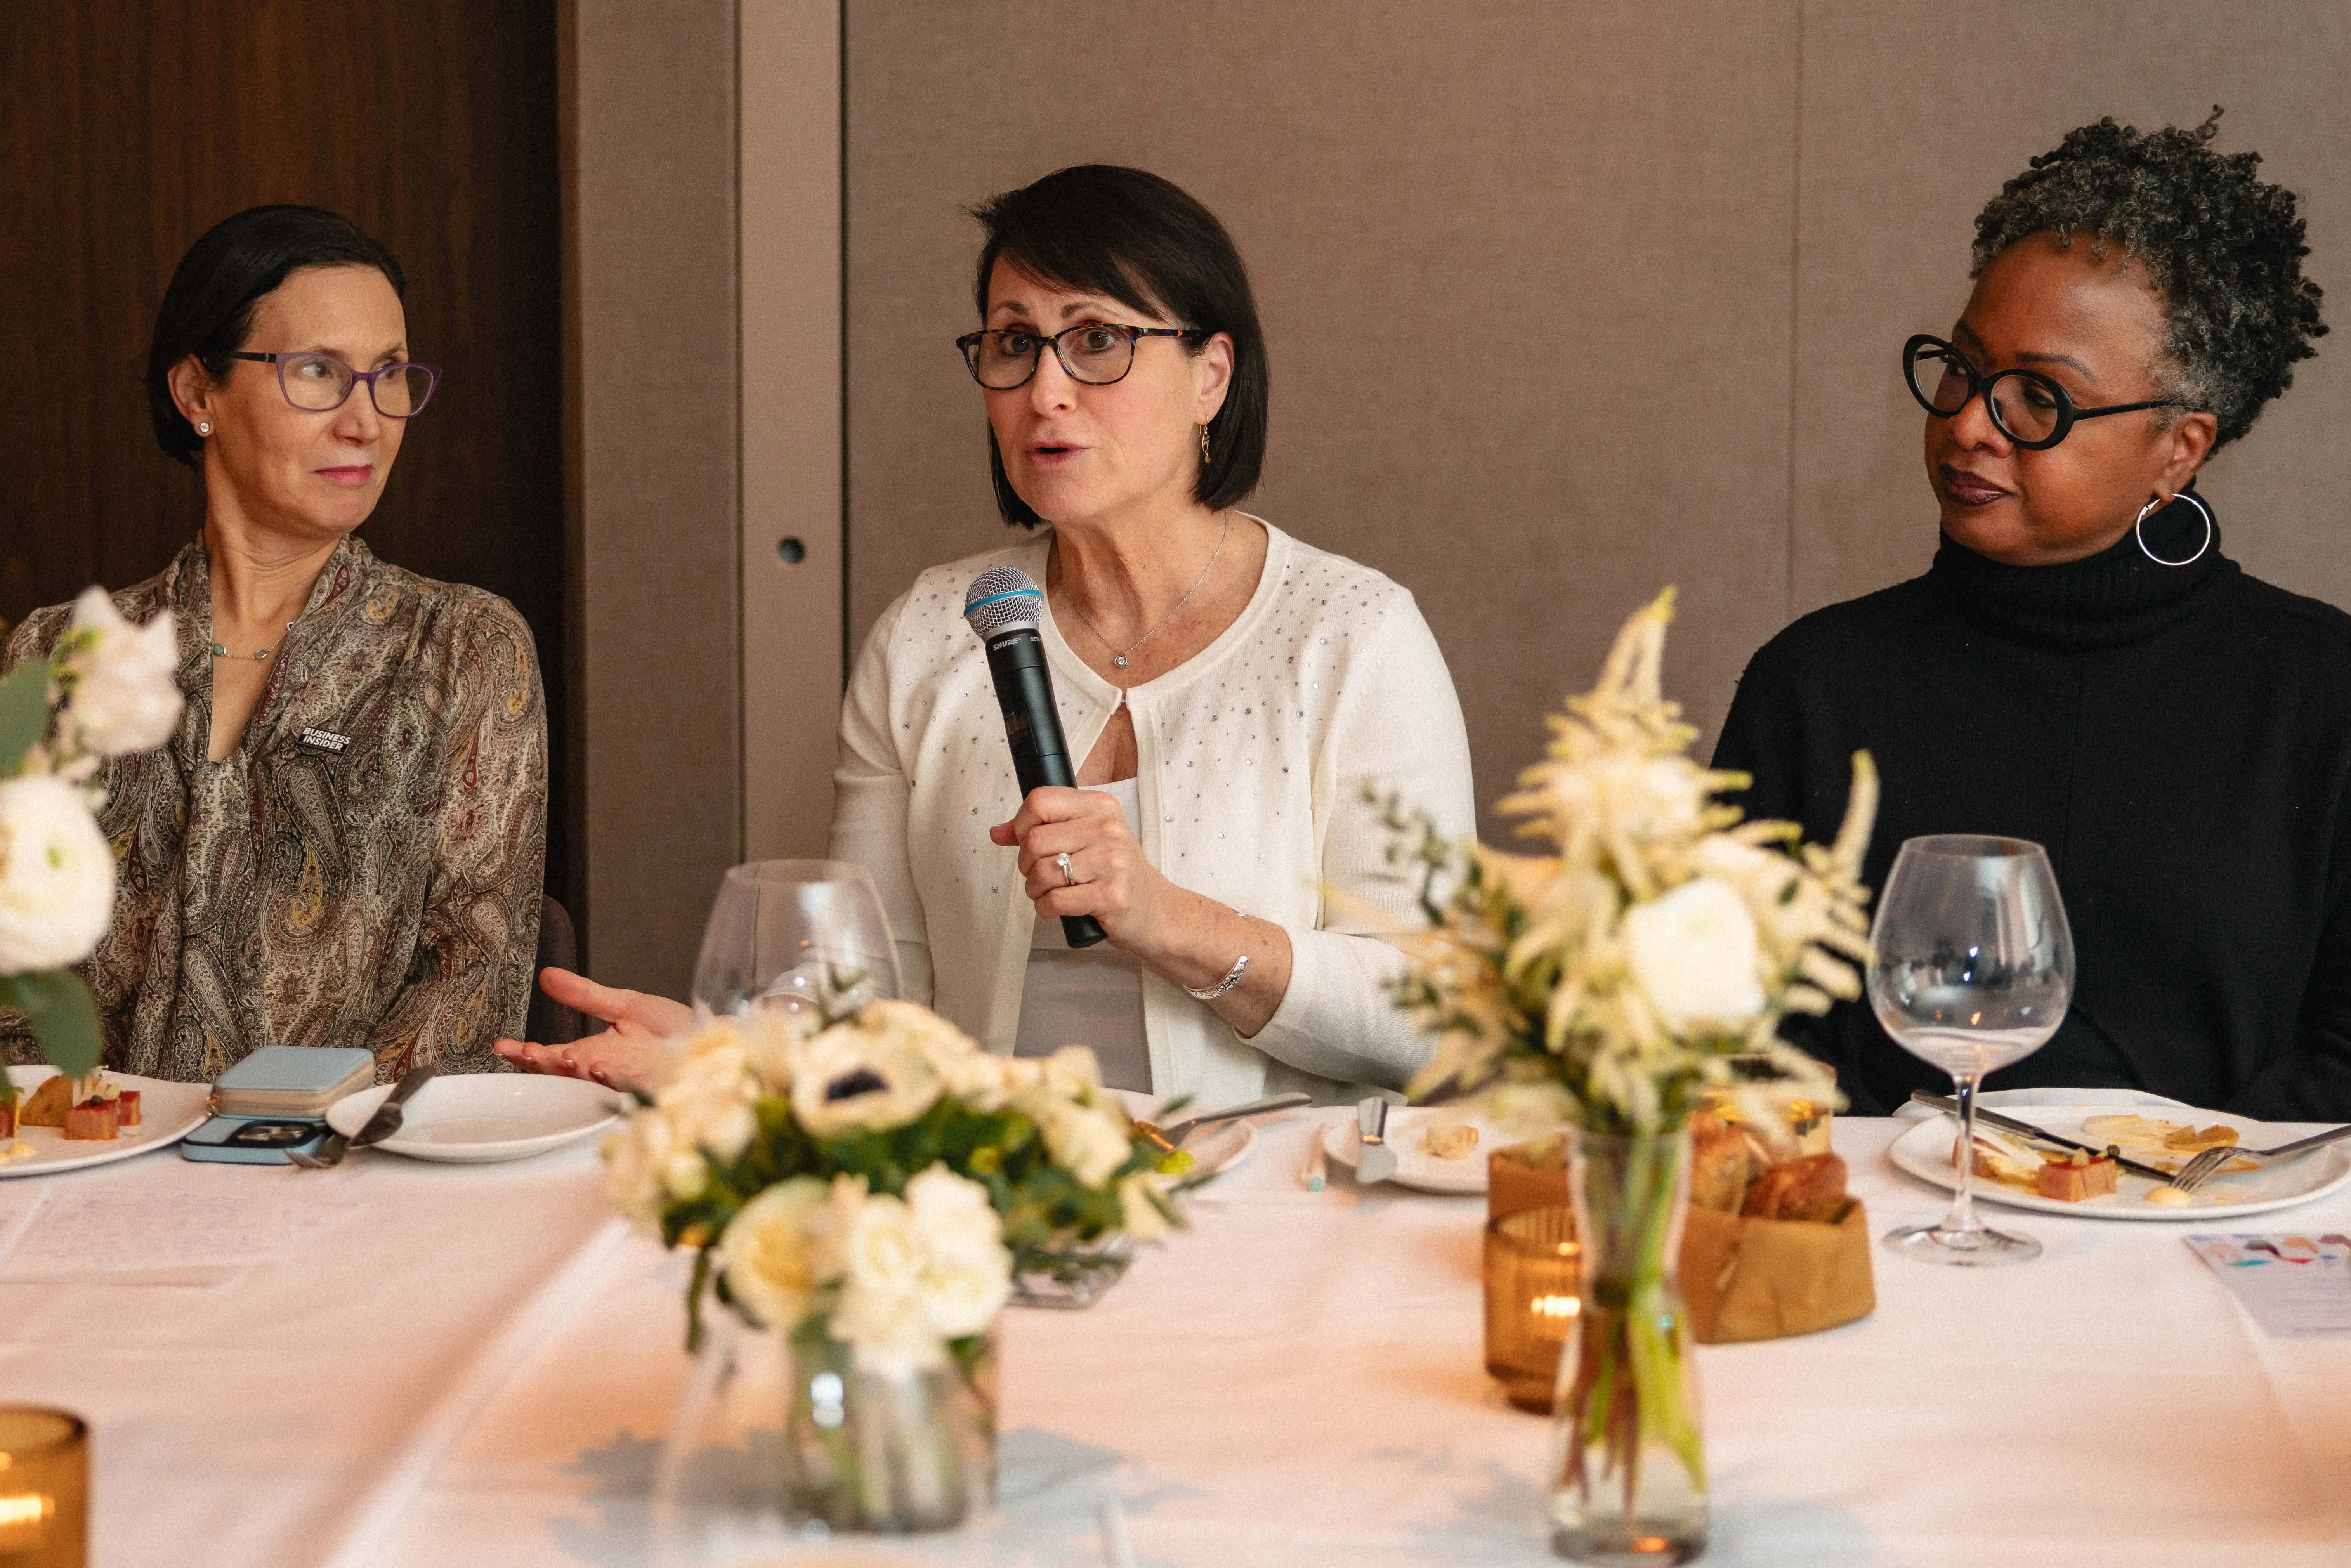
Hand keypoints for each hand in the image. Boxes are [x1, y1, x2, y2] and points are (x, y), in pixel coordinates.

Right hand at [493, 967, 692, 1093]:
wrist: (714, 1039)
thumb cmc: (672, 1027)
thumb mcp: (624, 1005)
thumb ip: (585, 994)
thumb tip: (546, 975)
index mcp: (591, 1054)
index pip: (551, 1056)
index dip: (526, 1053)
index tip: (502, 1046)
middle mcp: (603, 1073)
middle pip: (563, 1075)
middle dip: (543, 1066)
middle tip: (529, 1053)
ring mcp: (624, 1084)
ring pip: (590, 1086)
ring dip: (575, 1073)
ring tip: (566, 1057)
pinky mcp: (648, 1090)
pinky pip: (624, 1090)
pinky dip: (610, 1081)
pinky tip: (600, 1068)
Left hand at [989, 786, 1167, 950]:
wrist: (1154, 909)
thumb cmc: (1114, 872)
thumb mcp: (1085, 839)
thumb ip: (1041, 829)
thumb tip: (997, 832)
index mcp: (1101, 806)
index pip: (1041, 800)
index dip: (1021, 824)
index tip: (1026, 841)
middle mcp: (1108, 830)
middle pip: (1035, 840)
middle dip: (1026, 864)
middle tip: (1039, 875)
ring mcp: (1112, 863)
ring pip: (1042, 872)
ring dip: (1035, 889)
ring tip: (1048, 892)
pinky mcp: (1111, 896)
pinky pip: (1055, 900)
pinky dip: (1045, 908)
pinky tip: (1056, 907)